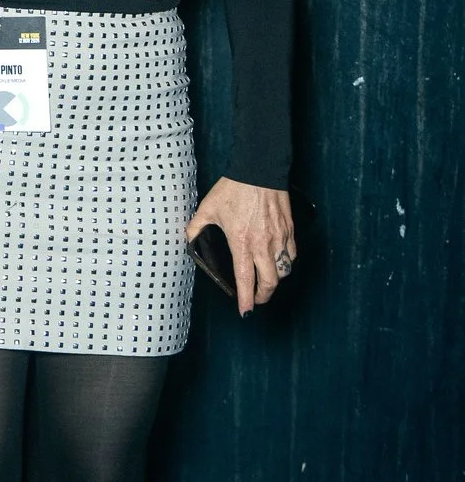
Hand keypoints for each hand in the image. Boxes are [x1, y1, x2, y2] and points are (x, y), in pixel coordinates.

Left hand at [185, 177, 295, 315]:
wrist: (260, 170)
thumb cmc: (234, 189)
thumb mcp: (207, 208)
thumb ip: (196, 227)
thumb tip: (189, 240)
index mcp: (242, 243)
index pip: (245, 279)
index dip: (246, 299)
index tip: (245, 311)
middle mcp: (264, 245)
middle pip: (270, 282)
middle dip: (262, 296)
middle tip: (255, 300)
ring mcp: (280, 238)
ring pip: (284, 270)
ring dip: (275, 280)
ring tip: (265, 282)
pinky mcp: (290, 230)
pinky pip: (292, 254)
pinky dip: (286, 263)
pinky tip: (278, 262)